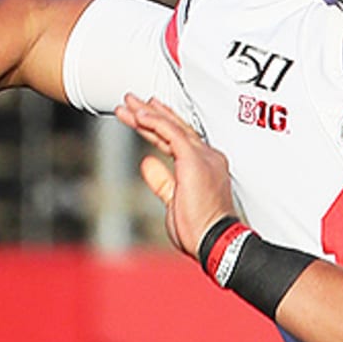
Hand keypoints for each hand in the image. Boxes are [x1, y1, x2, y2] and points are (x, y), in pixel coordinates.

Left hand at [114, 94, 236, 256]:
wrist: (213, 239)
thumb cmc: (200, 229)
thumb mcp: (174, 200)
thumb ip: (162, 181)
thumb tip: (148, 163)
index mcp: (205, 166)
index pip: (178, 139)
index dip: (159, 127)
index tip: (144, 116)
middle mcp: (208, 157)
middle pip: (175, 129)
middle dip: (151, 114)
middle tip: (133, 102)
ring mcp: (203, 156)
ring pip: (171, 127)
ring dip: (147, 114)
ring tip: (129, 104)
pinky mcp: (194, 158)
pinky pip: (171, 133)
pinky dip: (155, 122)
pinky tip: (140, 115)